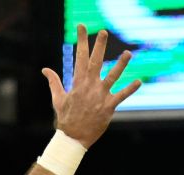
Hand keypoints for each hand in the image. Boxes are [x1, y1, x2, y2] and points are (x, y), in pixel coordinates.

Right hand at [44, 25, 139, 148]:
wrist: (73, 138)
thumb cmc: (66, 118)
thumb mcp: (58, 98)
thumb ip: (53, 82)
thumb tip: (45, 69)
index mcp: (78, 83)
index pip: (80, 57)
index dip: (82, 41)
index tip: (83, 27)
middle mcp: (90, 87)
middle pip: (96, 62)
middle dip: (99, 46)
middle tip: (103, 32)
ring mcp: (100, 96)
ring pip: (112, 76)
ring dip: (121, 65)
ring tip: (128, 53)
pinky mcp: (108, 107)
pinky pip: (121, 96)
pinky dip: (130, 89)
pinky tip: (139, 81)